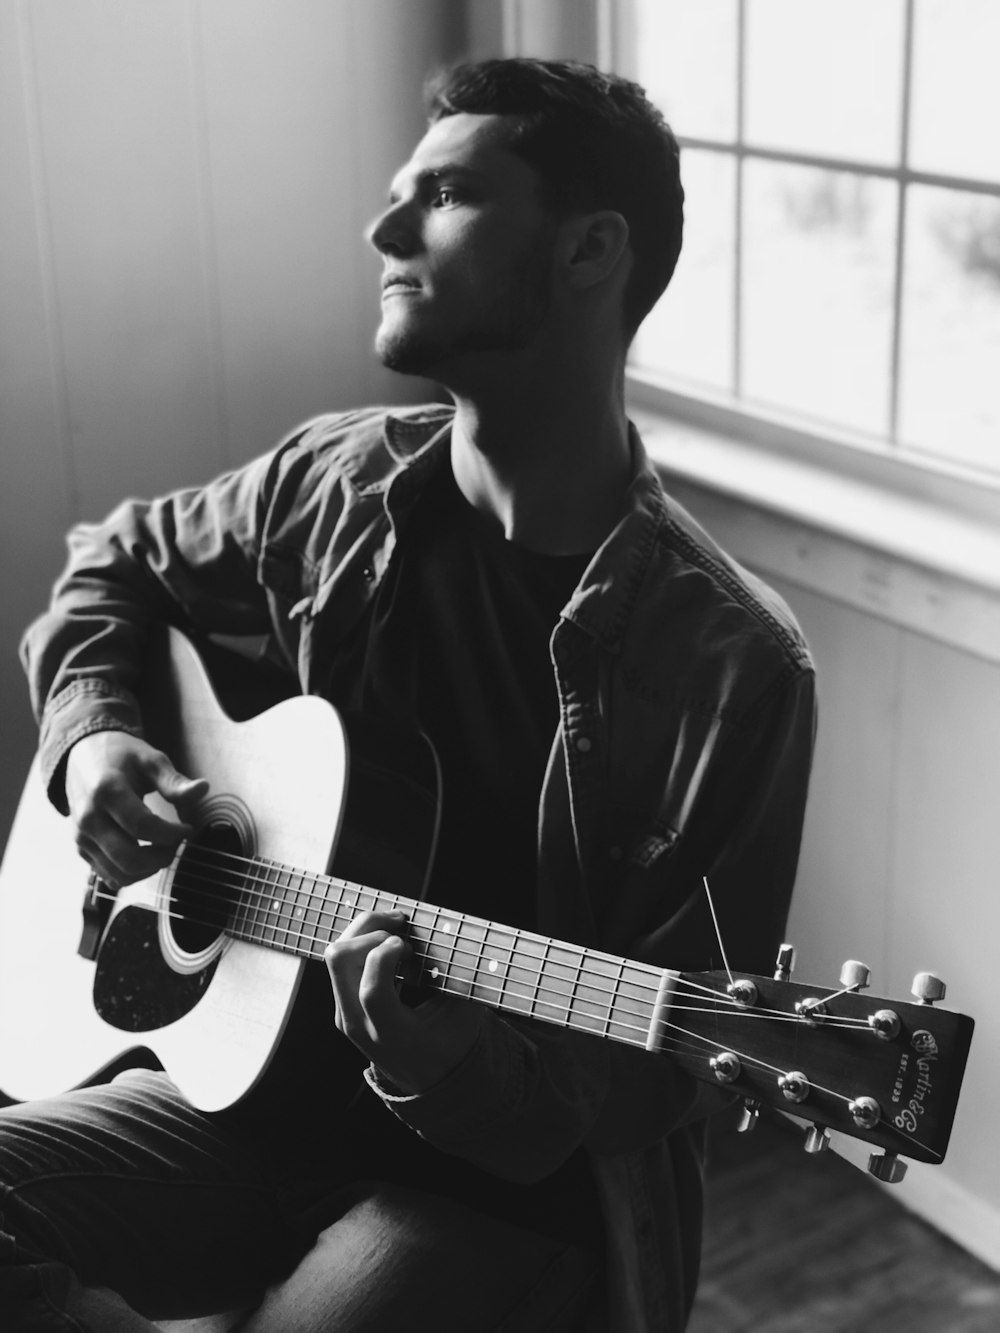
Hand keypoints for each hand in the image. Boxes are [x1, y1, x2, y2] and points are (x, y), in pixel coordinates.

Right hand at [66, 731, 208, 888]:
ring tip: (165, 849)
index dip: (172, 833)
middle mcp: (88, 818)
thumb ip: (174, 781)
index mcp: (106, 790)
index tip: (188, 828)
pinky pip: (110, 877)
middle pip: (129, 858)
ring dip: (150, 870)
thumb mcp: (150, 760)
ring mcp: (82, 836)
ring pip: (119, 875)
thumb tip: (204, 788)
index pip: (142, 826)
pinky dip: (134, 874)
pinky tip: (148, 855)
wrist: (83, 757)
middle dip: (162, 856)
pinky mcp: (81, 849)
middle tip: (178, 843)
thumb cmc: (123, 757)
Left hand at [325, 910, 483, 1094]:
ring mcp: (345, 1014)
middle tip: (401, 925)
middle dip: (370, 929)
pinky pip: (341, 963)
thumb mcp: (462, 1013)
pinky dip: (362, 942)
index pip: (371, 990)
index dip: (385, 956)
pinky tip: (389, 942)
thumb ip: (456, 977)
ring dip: (364, 932)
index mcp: (391, 1034)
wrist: (427, 1077)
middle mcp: (359, 1025)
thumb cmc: (450, 1044)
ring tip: (396, 931)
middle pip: (340, 960)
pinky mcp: (342, 1004)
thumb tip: (455, 938)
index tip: (408, 945)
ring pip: (335, 956)